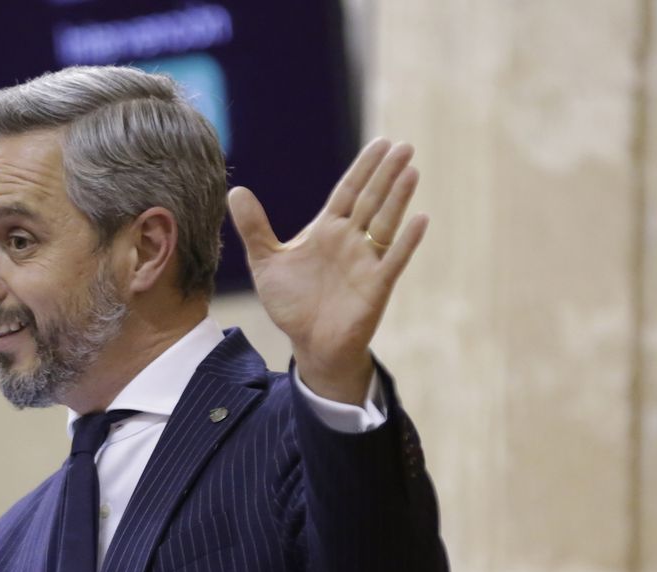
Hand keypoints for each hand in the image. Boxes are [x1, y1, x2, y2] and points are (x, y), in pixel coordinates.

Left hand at [227, 138, 427, 403]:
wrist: (308, 342)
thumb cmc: (292, 303)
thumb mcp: (265, 262)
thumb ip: (254, 227)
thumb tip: (235, 191)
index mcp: (327, 229)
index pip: (348, 191)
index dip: (364, 168)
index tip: (381, 143)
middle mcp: (351, 240)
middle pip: (371, 199)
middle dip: (387, 173)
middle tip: (405, 146)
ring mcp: (366, 261)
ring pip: (385, 222)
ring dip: (399, 198)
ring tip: (411, 170)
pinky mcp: (376, 285)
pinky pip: (394, 258)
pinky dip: (407, 240)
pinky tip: (421, 219)